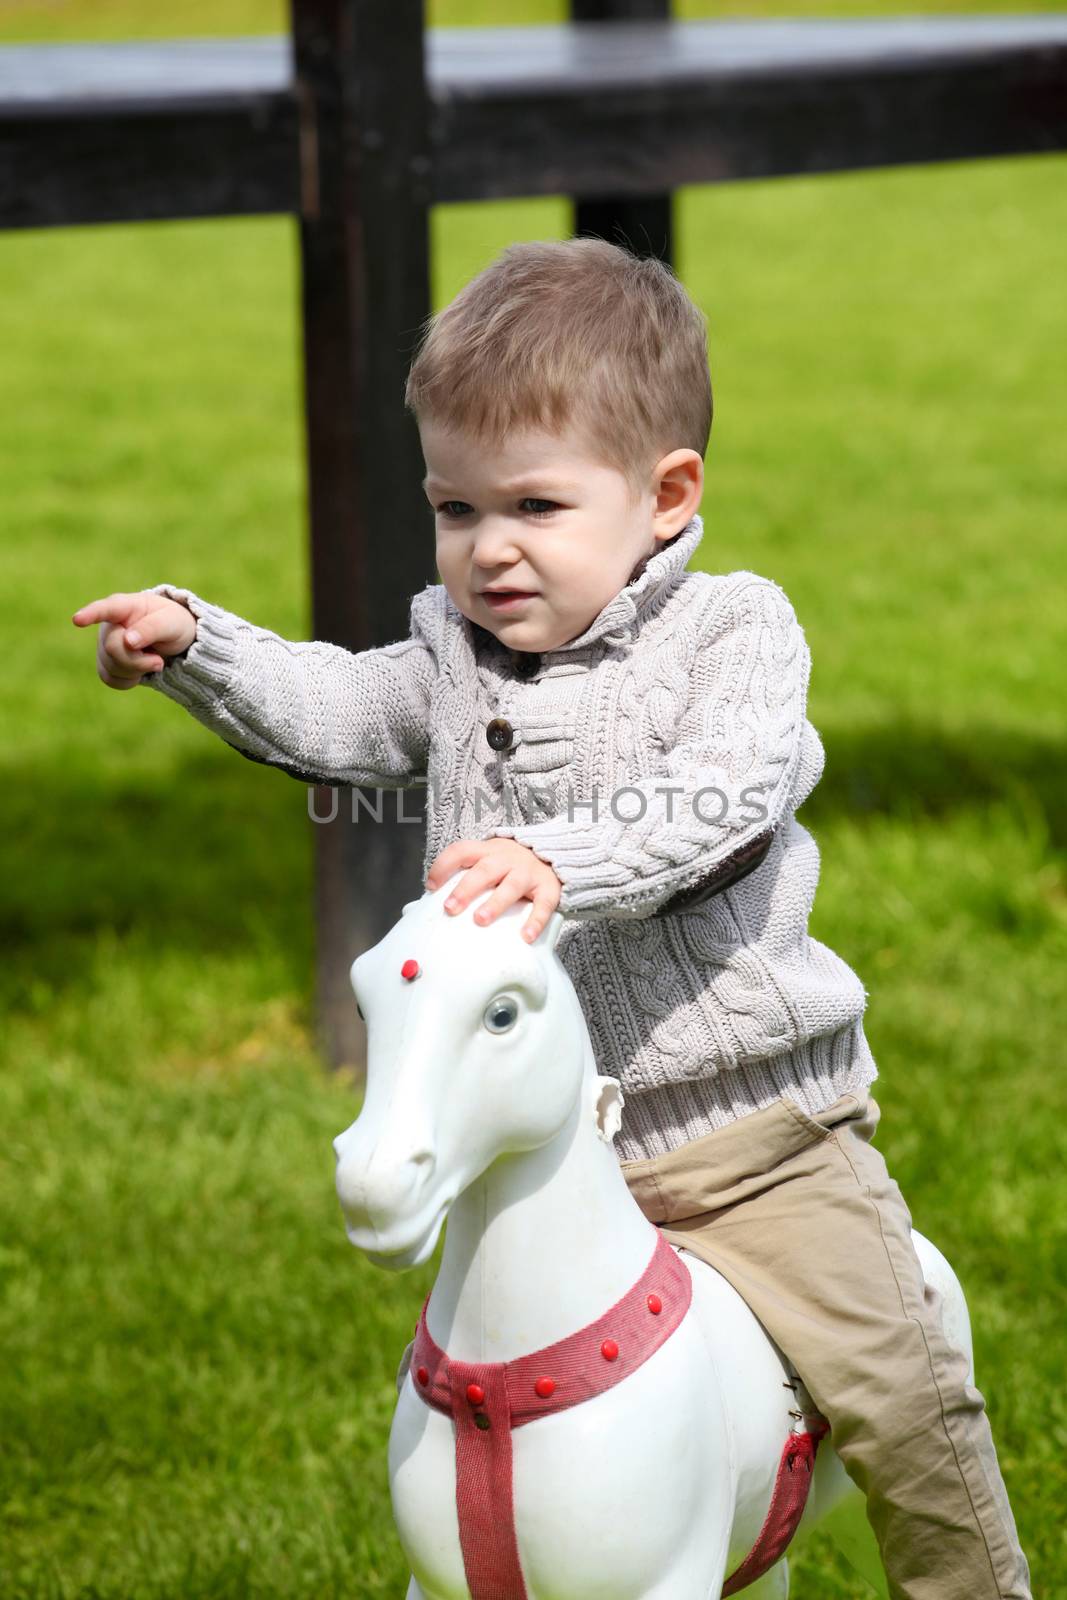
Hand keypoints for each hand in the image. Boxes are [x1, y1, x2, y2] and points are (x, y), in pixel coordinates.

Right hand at [72, 591, 197, 689]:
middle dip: (138, 660)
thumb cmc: (172, 623)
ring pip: (111, 667)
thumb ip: (152, 629)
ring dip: (137, 670)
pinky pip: (111, 679)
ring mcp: (104, 644)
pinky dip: (129, 680)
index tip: (77, 620)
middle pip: (112, 648)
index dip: (90, 615)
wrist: (173, 639)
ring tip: (152, 659)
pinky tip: (140, 671)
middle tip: (158, 660)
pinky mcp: (105, 662)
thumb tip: (128, 640)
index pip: (105, 609)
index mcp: (125, 606)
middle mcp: (108, 624)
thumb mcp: (172, 622)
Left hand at [426, 837, 561, 943]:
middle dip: (466, 889)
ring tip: (480, 920)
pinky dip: (535, 921)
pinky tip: (525, 936)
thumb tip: (430, 905)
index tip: (432, 887)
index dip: (444, 866)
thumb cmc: (509, 866)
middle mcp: (507, 859)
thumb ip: (467, 876)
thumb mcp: (488, 861)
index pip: (461, 851)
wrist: (552, 854)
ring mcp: (528, 872)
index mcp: (487, 851)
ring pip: (512, 885)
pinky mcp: (548, 888)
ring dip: (495, 903)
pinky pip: (543, 904)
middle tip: (450, 908)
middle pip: (485, 870)